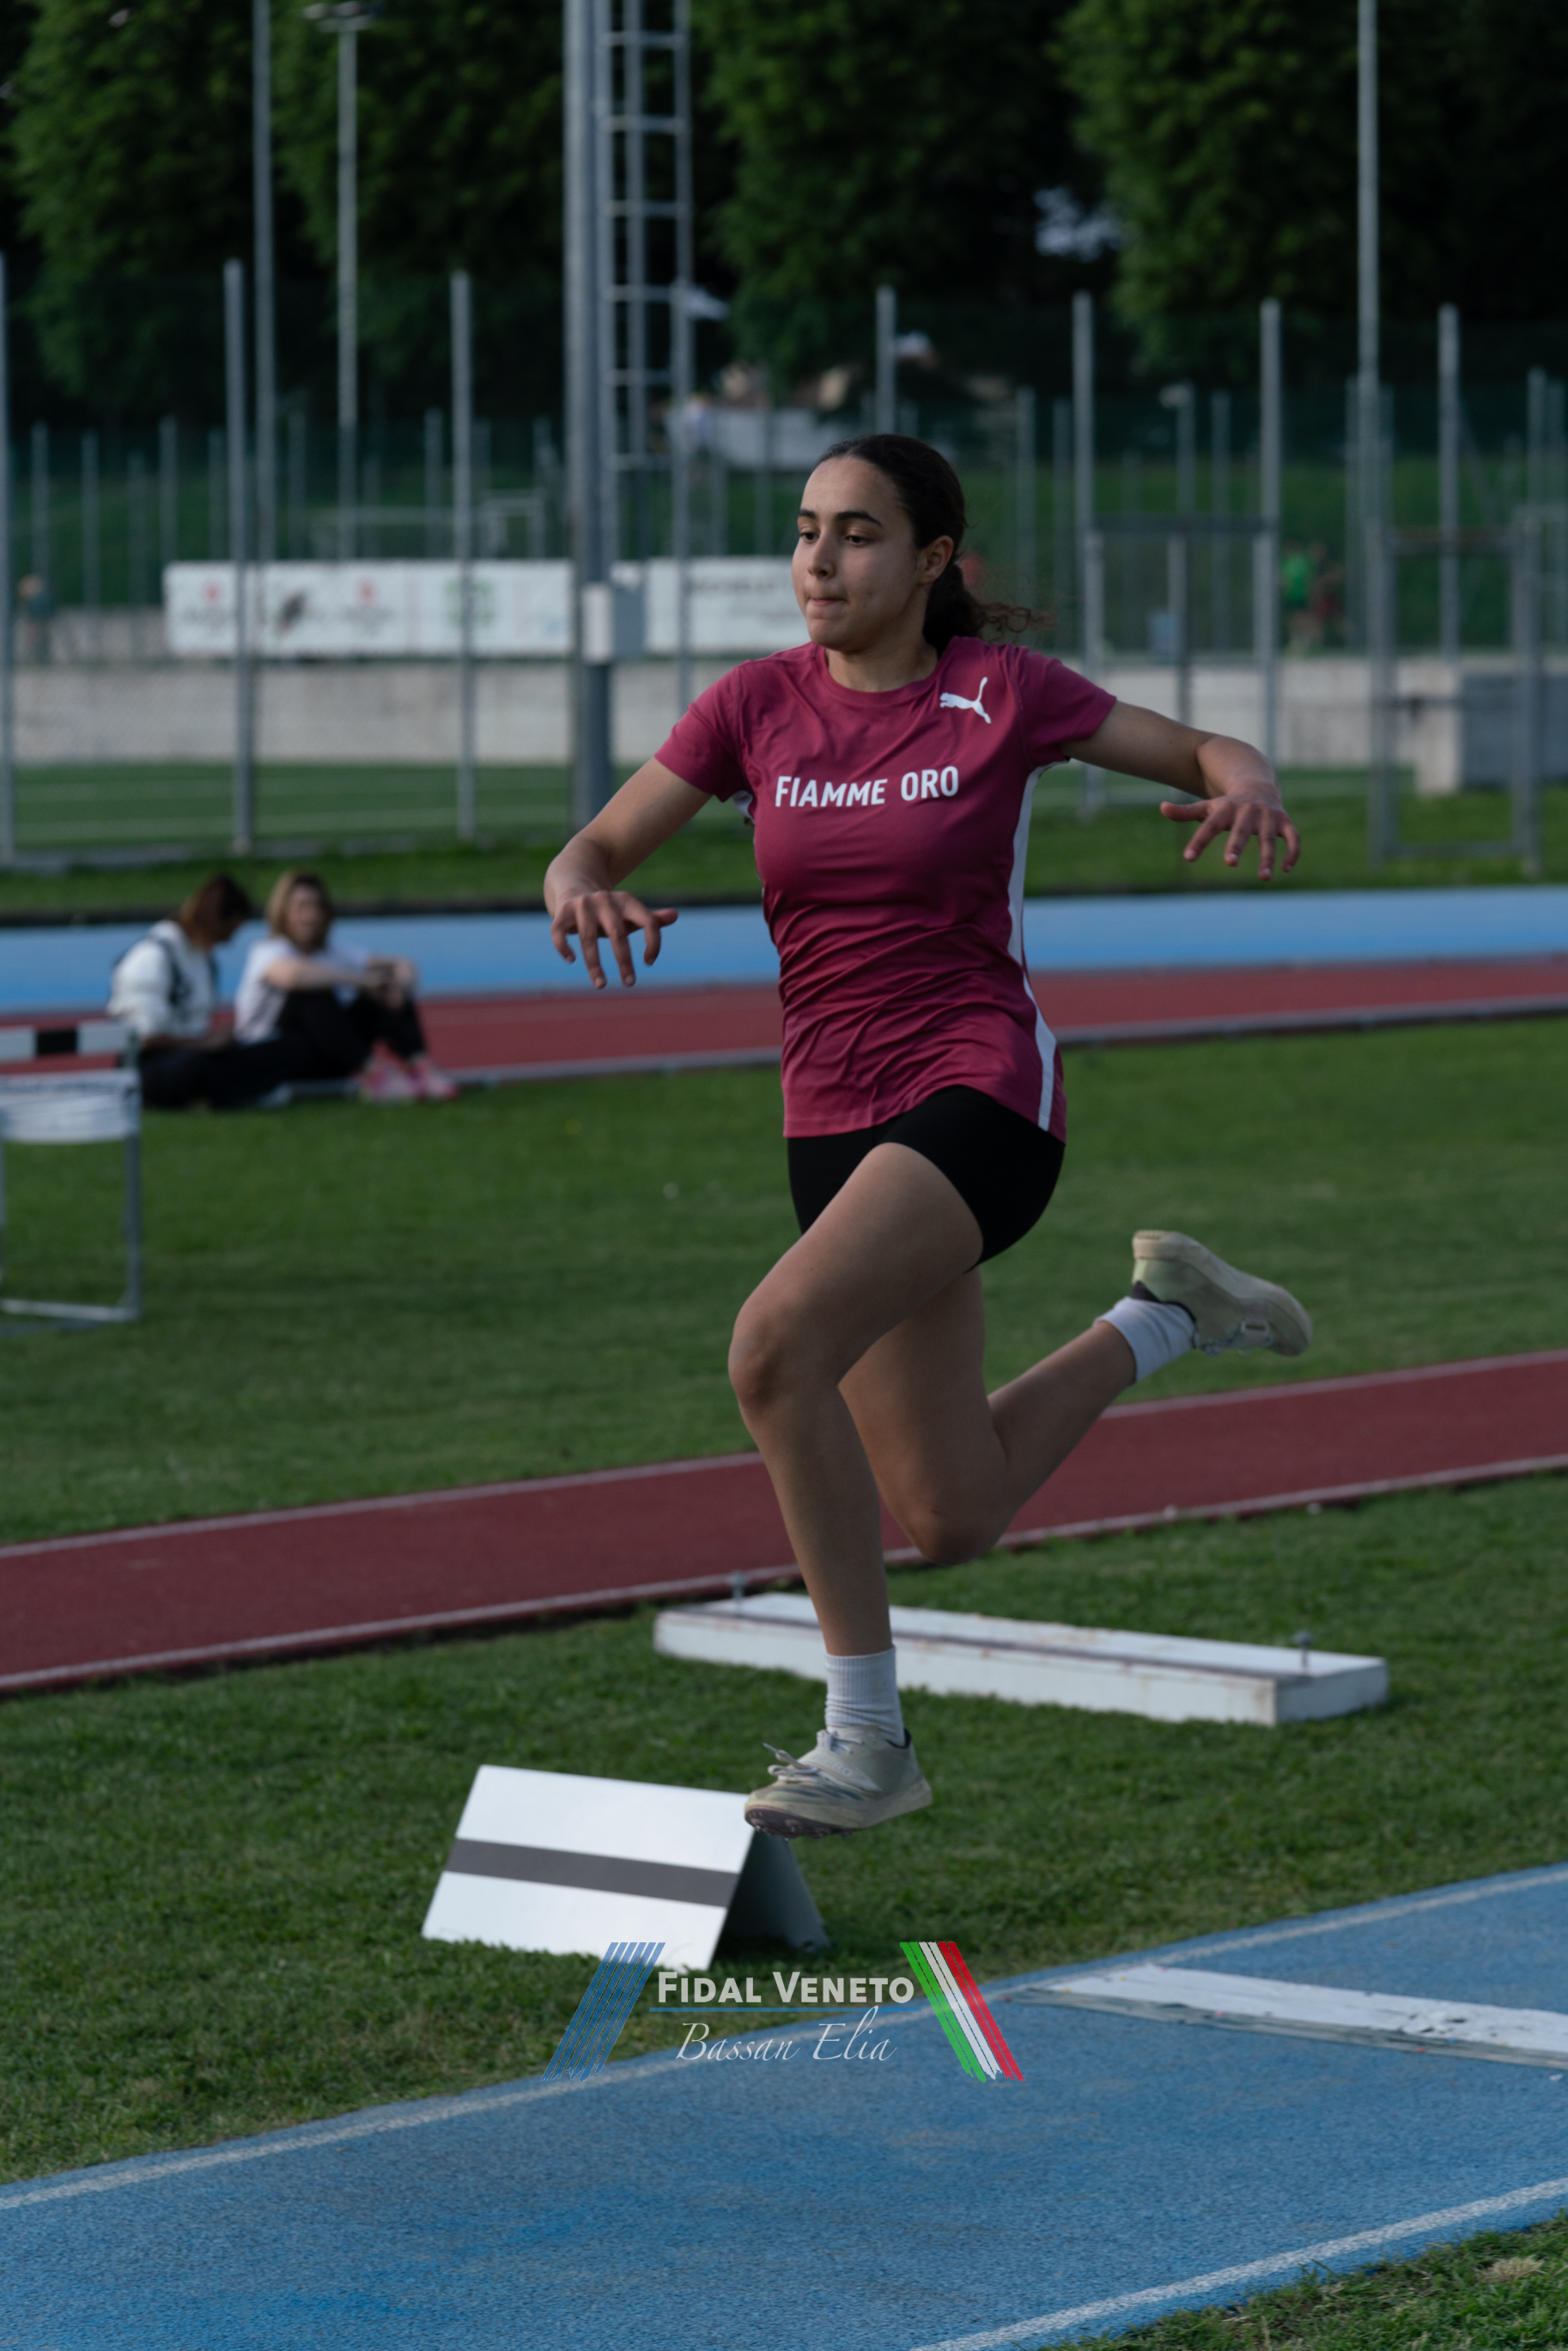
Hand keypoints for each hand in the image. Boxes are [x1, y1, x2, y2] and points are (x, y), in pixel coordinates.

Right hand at [550, 888, 678, 988]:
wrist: (576, 887)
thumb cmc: (609, 912)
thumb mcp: (630, 915)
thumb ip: (652, 919)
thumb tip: (675, 915)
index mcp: (627, 901)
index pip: (648, 922)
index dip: (652, 943)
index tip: (649, 963)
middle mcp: (605, 900)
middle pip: (618, 934)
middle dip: (624, 961)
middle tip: (630, 984)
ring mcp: (583, 905)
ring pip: (588, 938)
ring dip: (595, 964)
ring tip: (601, 985)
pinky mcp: (563, 911)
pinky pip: (560, 931)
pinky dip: (564, 946)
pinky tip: (571, 960)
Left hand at [1160, 791, 1299, 879]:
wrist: (1257, 786)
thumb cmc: (1227, 805)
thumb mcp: (1206, 807)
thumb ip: (1185, 812)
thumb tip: (1161, 808)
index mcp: (1225, 810)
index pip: (1209, 826)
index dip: (1199, 841)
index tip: (1188, 858)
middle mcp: (1247, 812)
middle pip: (1241, 830)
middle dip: (1236, 845)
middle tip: (1230, 862)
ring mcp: (1268, 817)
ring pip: (1269, 838)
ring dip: (1268, 857)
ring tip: (1264, 878)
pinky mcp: (1285, 822)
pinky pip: (1293, 838)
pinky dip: (1292, 852)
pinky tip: (1286, 869)